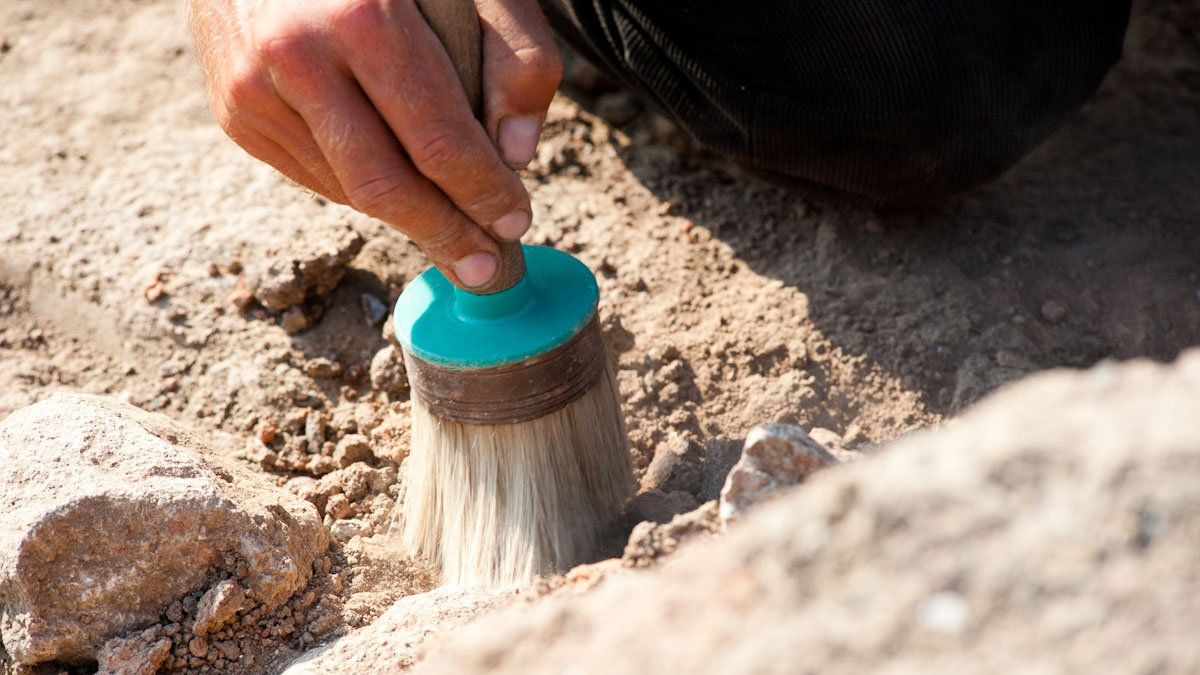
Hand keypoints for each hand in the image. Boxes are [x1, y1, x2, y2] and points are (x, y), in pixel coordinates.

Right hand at [187, 0, 561, 287]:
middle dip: (444, 234)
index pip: (438, 142)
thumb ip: (517, 54)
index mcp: (364, 16)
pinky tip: (394, 177)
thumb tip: (517, 155)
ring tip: (452, 224)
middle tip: (484, 267)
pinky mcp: (233, 105)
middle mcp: (296, 54)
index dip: (484, 194)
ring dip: (406, 216)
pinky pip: (313, 173)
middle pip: (384, 185)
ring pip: (346, 188)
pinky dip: (361, 187)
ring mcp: (253, 85)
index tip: (516, 221)